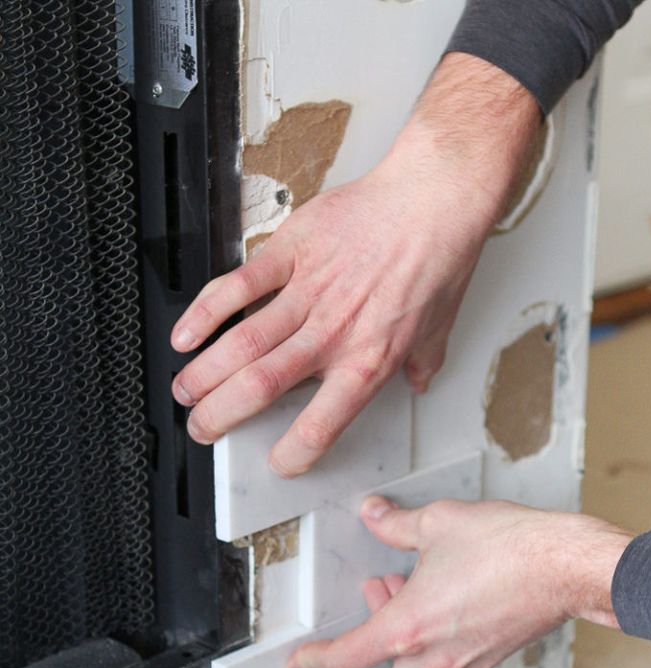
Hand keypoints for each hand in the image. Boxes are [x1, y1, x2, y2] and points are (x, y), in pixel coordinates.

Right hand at [170, 55, 540, 476]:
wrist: (434, 197)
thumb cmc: (439, 259)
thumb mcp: (439, 327)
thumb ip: (422, 363)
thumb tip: (418, 383)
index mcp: (368, 361)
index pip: (321, 424)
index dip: (292, 452)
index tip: (277, 460)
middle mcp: (332, 333)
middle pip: (260, 388)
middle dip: (220, 416)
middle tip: (202, 428)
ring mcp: (308, 292)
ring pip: (241, 345)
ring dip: (204, 374)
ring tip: (184, 392)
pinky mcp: (291, 252)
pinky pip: (238, 286)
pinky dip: (204, 313)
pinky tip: (185, 335)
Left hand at [287, 497, 632, 667]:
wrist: (571, 566)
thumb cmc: (513, 548)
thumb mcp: (439, 523)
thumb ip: (395, 524)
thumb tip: (373, 515)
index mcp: (410, 629)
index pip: (346, 660)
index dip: (313, 664)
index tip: (299, 663)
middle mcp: (434, 659)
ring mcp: (464, 664)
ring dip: (390, 644)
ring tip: (386, 590)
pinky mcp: (489, 658)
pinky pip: (443, 660)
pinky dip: (424, 638)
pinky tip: (429, 596)